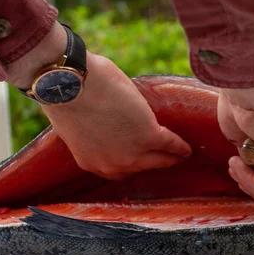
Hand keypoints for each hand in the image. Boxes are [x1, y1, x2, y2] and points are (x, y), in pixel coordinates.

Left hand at [7, 23, 191, 179]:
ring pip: (158, 160)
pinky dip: (180, 146)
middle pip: (141, 168)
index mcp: (91, 162)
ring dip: (170, 157)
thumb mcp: (78, 121)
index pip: (117, 169)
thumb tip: (104, 120)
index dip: (131, 163)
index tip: (140, 160)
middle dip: (153, 164)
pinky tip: (187, 148)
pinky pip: (170, 144)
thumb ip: (94, 130)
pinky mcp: (149, 135)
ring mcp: (132, 152)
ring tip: (179, 155)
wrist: (69, 84)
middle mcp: (113, 165)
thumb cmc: (66, 94)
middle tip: (165, 160)